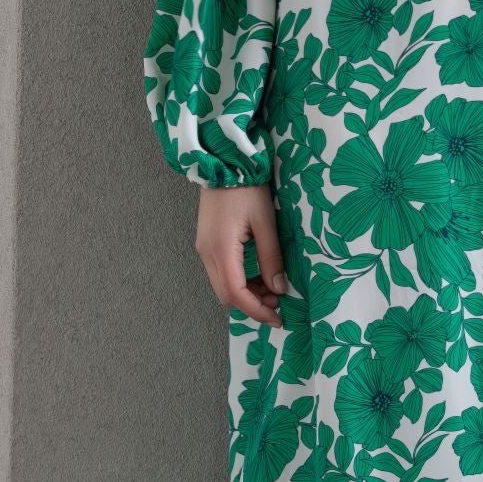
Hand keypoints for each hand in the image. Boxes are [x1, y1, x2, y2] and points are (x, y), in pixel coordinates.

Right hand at [193, 180, 289, 326]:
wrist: (224, 163)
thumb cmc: (247, 190)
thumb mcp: (266, 224)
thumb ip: (271, 258)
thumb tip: (279, 289)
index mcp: (221, 250)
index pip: (237, 295)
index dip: (257, 310)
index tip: (278, 318)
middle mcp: (207, 254)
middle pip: (226, 295)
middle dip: (252, 305)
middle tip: (278, 303)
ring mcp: (203, 249)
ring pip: (222, 286)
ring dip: (246, 294)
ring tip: (272, 289)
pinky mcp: (206, 243)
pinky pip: (220, 273)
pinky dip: (239, 281)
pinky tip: (257, 276)